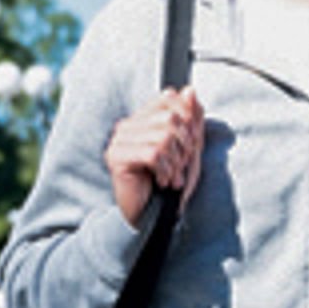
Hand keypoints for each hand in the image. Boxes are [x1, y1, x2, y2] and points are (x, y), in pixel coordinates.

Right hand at [105, 89, 206, 225]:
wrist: (154, 217)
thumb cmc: (170, 185)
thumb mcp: (189, 150)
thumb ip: (191, 120)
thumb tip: (190, 90)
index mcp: (142, 119)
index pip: (169, 97)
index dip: (188, 118)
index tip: (192, 144)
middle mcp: (127, 126)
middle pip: (169, 117)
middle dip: (184, 145)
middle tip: (181, 166)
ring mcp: (119, 141)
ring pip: (162, 136)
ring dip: (175, 162)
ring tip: (172, 177)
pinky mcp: (116, 158)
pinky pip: (152, 153)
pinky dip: (165, 170)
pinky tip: (163, 182)